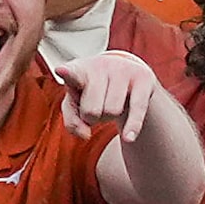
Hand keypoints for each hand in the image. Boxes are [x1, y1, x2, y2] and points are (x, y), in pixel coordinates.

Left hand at [50, 50, 175, 145]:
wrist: (123, 72)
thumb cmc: (93, 90)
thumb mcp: (76, 103)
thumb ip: (72, 121)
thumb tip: (85, 135)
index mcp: (78, 70)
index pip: (72, 74)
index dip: (67, 73)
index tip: (61, 70)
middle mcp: (100, 65)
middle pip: (92, 110)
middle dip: (92, 117)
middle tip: (96, 106)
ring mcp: (122, 69)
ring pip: (113, 111)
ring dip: (109, 117)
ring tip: (108, 105)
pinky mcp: (143, 77)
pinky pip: (138, 108)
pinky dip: (133, 126)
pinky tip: (128, 137)